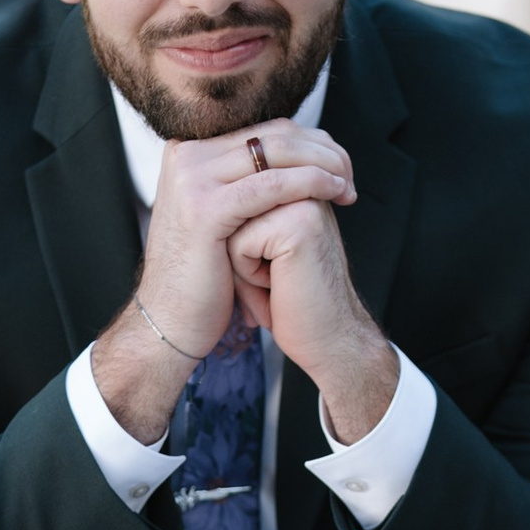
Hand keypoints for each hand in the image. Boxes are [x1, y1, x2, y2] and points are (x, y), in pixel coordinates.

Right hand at [91, 118, 354, 444]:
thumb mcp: (222, 216)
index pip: (266, 129)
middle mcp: (186, 156)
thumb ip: (246, 181)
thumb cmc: (205, 276)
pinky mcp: (205, 208)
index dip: (311, 142)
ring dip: (323, 164)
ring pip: (275, 152)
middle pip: (273, 134)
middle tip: (350, 175)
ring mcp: (191, 179)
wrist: (170, 321)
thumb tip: (295, 154)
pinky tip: (333, 192)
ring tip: (347, 187)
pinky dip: (310, 182)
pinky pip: (271, 185)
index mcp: (191, 152)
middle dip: (322, 150)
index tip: (340, 166)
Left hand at [227, 155, 398, 443]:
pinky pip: (238, 244)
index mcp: (295, 190)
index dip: (239, 247)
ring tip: (275, 285)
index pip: (233, 204)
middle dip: (238, 255)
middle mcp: (302, 188)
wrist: (328, 341)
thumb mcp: (264, 252)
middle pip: (229, 210)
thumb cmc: (293, 304)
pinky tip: (279, 288)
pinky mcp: (297, 225)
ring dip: (242, 266)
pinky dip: (248, 276)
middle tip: (274, 282)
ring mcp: (303, 201)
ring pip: (230, 224)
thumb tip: (201, 202)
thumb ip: (245, 219)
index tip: (274, 271)